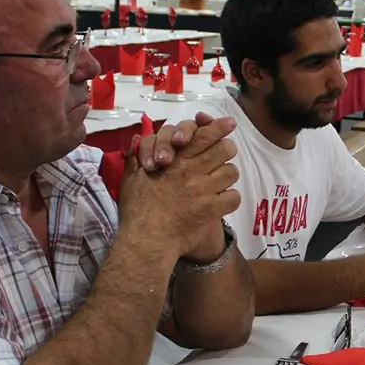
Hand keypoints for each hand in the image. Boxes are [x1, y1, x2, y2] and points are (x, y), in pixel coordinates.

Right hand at [119, 116, 240, 258]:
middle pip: (224, 149)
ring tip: (220, 181)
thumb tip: (139, 138)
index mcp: (174, 160)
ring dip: (227, 174)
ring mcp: (204, 190)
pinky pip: (233, 197)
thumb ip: (138, 156)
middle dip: (227, 149)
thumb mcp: (131, 178)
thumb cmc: (136, 210)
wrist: (146, 240)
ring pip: (231, 172)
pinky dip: (230, 199)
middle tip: (224, 154)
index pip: (202, 135)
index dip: (218, 127)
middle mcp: (192, 171)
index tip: (229, 123)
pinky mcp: (212, 210)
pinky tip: (221, 202)